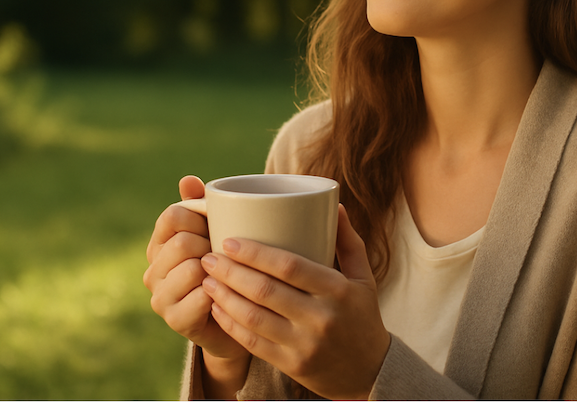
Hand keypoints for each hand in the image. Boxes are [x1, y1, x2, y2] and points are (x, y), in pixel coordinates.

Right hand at [143, 176, 249, 365]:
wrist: (239, 316)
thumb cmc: (227, 267)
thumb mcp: (217, 231)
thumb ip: (201, 205)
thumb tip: (188, 179)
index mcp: (160, 243)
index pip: (172, 216)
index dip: (201, 217)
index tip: (217, 227)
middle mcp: (153, 270)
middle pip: (182, 242)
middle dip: (211, 246)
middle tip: (225, 256)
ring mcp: (160, 297)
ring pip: (191, 268)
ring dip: (217, 270)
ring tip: (226, 275)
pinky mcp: (175, 320)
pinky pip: (201, 296)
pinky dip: (220, 292)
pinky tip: (226, 295)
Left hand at [200, 205, 390, 399]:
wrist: (370, 371)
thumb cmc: (362, 316)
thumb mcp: (363, 278)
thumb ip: (348, 241)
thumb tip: (334, 205)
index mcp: (337, 290)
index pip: (290, 267)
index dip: (255, 253)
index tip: (229, 241)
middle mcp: (320, 318)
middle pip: (265, 291)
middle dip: (231, 272)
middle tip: (209, 257)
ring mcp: (304, 345)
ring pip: (254, 318)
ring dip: (224, 297)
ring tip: (206, 280)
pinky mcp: (292, 365)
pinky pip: (253, 343)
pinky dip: (230, 324)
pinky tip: (217, 308)